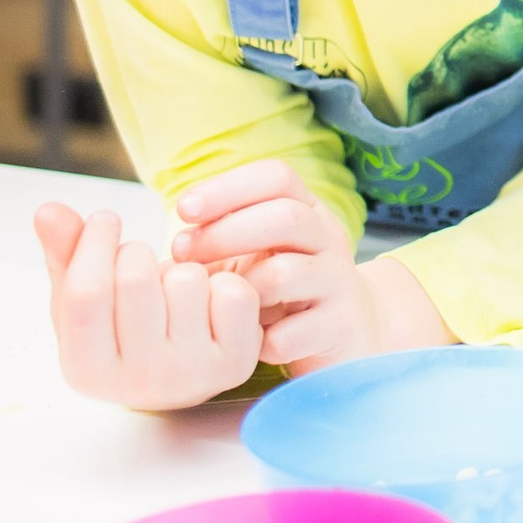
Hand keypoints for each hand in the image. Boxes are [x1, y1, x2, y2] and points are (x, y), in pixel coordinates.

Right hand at [34, 202, 261, 408]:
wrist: (182, 374)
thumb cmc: (123, 328)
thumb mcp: (83, 301)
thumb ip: (64, 255)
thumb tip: (47, 209)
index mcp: (86, 371)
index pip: (86, 293)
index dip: (94, 243)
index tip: (105, 218)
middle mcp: (137, 381)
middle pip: (135, 281)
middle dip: (136, 253)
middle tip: (139, 259)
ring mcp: (189, 376)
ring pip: (186, 280)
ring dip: (182, 268)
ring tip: (174, 290)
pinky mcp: (235, 364)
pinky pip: (232, 293)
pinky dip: (224, 282)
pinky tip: (211, 301)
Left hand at [168, 160, 367, 371]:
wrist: (346, 330)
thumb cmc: (283, 289)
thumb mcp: (258, 252)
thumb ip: (222, 237)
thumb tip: (176, 245)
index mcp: (309, 211)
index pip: (276, 177)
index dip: (227, 188)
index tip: (184, 210)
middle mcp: (330, 238)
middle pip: (285, 217)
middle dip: (224, 233)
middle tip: (182, 254)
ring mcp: (339, 281)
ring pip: (285, 273)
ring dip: (239, 289)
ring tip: (220, 306)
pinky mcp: (340, 325)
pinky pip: (289, 333)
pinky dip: (258, 341)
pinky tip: (249, 344)